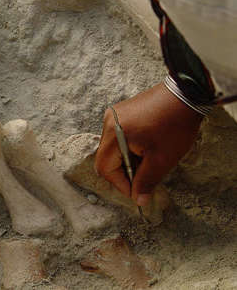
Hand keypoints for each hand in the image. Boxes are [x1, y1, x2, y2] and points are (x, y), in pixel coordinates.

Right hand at [95, 82, 201, 205]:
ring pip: (113, 147)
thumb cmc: (175, 125)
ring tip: (149, 159)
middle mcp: (108, 122)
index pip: (105, 168)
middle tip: (144, 177)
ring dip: (127, 159)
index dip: (120, 184)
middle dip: (124, 171)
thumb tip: (139, 199)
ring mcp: (114, 115)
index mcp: (113, 133)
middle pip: (106, 158)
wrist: (187, 93)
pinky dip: (129, 146)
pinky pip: (118, 135)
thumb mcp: (162, 159)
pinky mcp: (122, 111)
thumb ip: (146, 181)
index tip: (137, 191)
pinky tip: (147, 146)